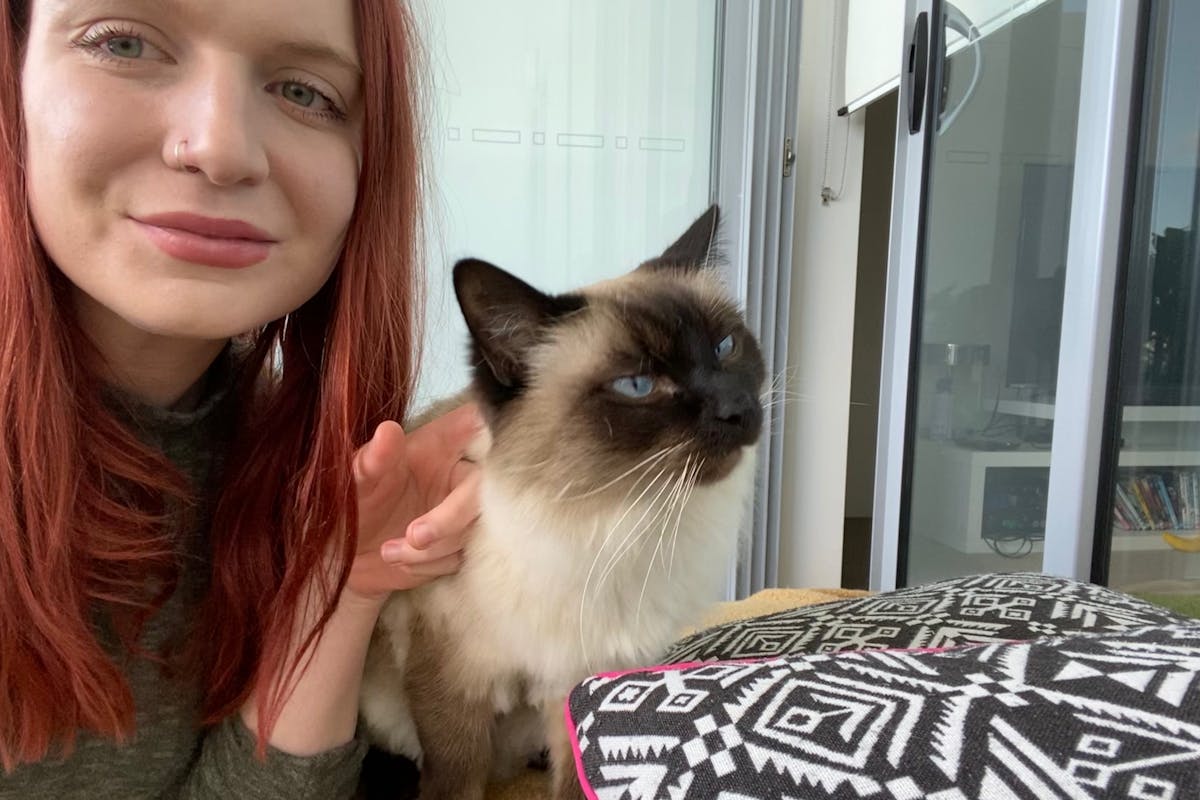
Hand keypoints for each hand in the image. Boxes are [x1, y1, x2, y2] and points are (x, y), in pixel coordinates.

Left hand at [343, 403, 482, 605]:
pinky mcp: (462, 544)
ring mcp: (464, 510)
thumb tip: (388, 430)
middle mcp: (457, 473)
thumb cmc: (350, 505)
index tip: (471, 449)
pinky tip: (401, 562)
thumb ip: (372, 459)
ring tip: (388, 552)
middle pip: (485, 487)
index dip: (487, 426)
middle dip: (451, 518)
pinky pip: (463, 555)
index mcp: (437, 444)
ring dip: (432, 548)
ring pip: (473, 528)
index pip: (476, 421)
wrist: (343, 557)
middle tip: (414, 537)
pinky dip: (430, 564)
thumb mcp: (354, 481)